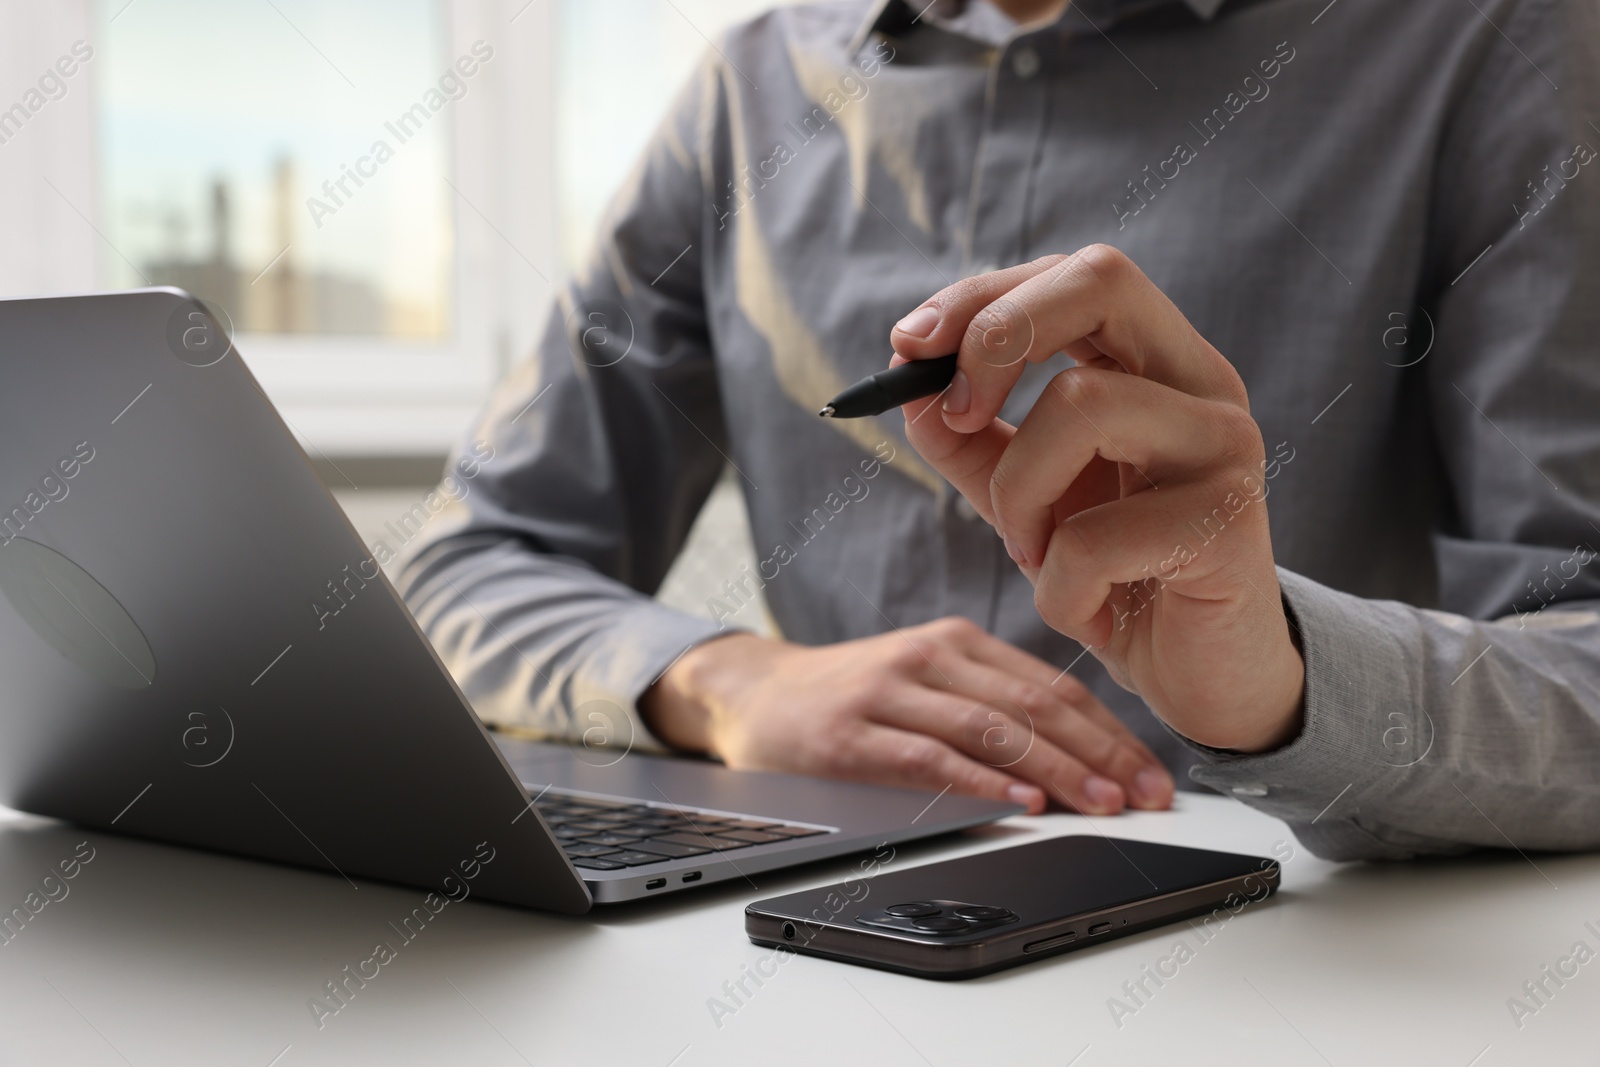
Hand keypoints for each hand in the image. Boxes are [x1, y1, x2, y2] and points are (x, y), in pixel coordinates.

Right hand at [639, 620, 1174, 814]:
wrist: (751, 693)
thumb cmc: (848, 696)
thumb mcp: (925, 681)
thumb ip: (989, 704)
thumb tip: (1080, 757)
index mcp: (957, 643)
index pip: (1054, 688)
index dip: (1112, 734)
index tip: (1155, 777)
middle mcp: (929, 657)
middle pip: (1034, 707)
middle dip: (1102, 756)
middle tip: (1148, 798)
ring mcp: (888, 692)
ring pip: (992, 729)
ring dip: (1058, 770)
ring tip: (1103, 804)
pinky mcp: (850, 735)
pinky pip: (928, 758)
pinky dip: (980, 780)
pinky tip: (1021, 800)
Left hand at [890, 247, 1303, 753]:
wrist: (1200, 675)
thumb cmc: (1115, 575)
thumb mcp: (1025, 494)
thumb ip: (968, 434)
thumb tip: (906, 372)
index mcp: (1157, 361)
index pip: (1073, 274)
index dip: (982, 296)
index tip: (910, 346)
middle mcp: (1202, 382)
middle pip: (1101, 278)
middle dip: (997, 335)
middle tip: (956, 415)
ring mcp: (1225, 443)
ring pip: (1083, 403)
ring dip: (1018, 494)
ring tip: (1034, 554)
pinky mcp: (1227, 520)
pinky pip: (1094, 536)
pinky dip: (1058, 587)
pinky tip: (1086, 610)